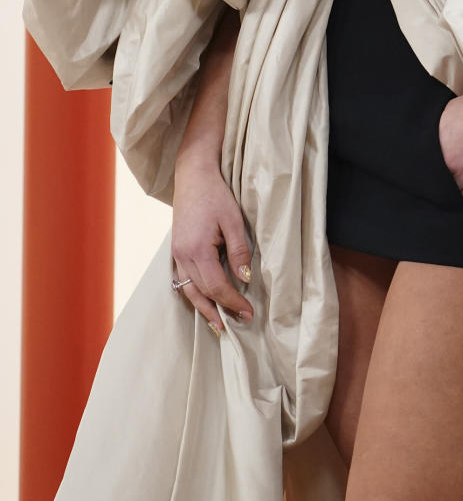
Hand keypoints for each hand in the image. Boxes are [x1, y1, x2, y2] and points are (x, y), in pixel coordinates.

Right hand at [171, 157, 254, 336]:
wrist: (193, 175)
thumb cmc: (216, 194)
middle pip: (202, 292)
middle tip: (237, 324)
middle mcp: (183, 255)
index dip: (233, 302)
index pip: (218, 286)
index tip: (248, 312)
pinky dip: (193, 294)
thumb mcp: (234, 220)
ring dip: (203, 308)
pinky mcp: (176, 249)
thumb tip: (244, 279)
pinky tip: (202, 301)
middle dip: (220, 310)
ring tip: (217, 324)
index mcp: (198, 249)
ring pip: (188, 290)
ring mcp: (176, 253)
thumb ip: (239, 251)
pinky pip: (183, 279)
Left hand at [437, 77, 462, 201]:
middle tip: (442, 174)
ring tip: (454, 181)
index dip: (427, 170)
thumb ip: (437, 136)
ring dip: (452, 187)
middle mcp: (449, 163)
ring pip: (452, 191)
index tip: (428, 170)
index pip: (424, 169)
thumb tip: (431, 146)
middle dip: (439, 178)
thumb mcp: (447, 115)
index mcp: (436, 146)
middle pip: (437, 181)